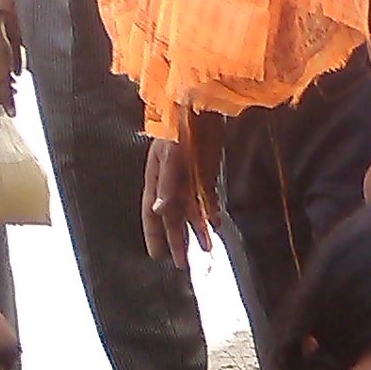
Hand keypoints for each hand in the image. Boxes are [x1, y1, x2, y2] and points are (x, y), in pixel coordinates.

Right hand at [144, 134, 206, 263]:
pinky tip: (217, 225)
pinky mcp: (207, 172)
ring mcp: (190, 178)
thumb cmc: (179, 127)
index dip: (155, 234)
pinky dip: (212, 211)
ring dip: (199, 230)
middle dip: (178, 240)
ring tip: (207, 250)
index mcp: (157, 179)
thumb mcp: (171, 156)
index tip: (157, 255)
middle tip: (183, 264)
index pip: (153, 213)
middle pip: (174, 217)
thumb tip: (160, 212)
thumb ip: (166, 184)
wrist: (200, 104)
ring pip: (193, 210)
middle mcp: (172, 183)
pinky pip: (208, 197)